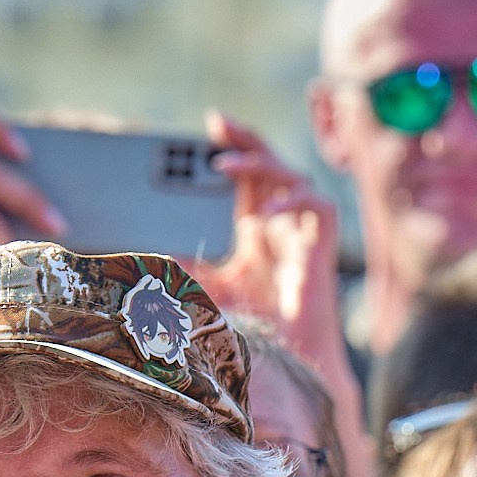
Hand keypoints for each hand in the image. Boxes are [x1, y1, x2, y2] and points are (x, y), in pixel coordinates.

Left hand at [197, 112, 344, 364]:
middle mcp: (281, 221)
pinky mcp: (323, 241)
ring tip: (224, 166)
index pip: (246, 174)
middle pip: (268, 161)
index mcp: (257, 226)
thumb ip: (190, 268)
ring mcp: (303, 228)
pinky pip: (317, 205)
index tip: (208, 132)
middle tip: (217, 123)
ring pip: (290, 175)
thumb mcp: (213, 287)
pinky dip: (293, 201)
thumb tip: (153, 253)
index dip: (232, 148)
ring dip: (259, 164)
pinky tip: (266, 211)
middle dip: (245, 138)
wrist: (293, 352)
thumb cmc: (259, 323)